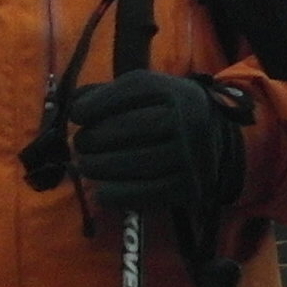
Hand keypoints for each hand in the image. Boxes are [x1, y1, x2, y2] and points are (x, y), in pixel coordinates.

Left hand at [63, 68, 247, 236]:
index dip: (95, 104)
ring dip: (99, 167)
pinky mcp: (189, 186)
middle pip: (128, 128)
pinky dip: (117, 196)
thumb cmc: (165, 111)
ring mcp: (189, 155)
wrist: (213, 138)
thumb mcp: (144, 92)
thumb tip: (73, 105)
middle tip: (81, 145)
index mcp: (171, 91)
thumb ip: (107, 94)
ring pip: (134, 163)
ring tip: (87, 166)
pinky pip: (147, 194)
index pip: (130, 91)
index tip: (77, 116)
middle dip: (93, 139)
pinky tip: (101, 193)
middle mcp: (185, 119)